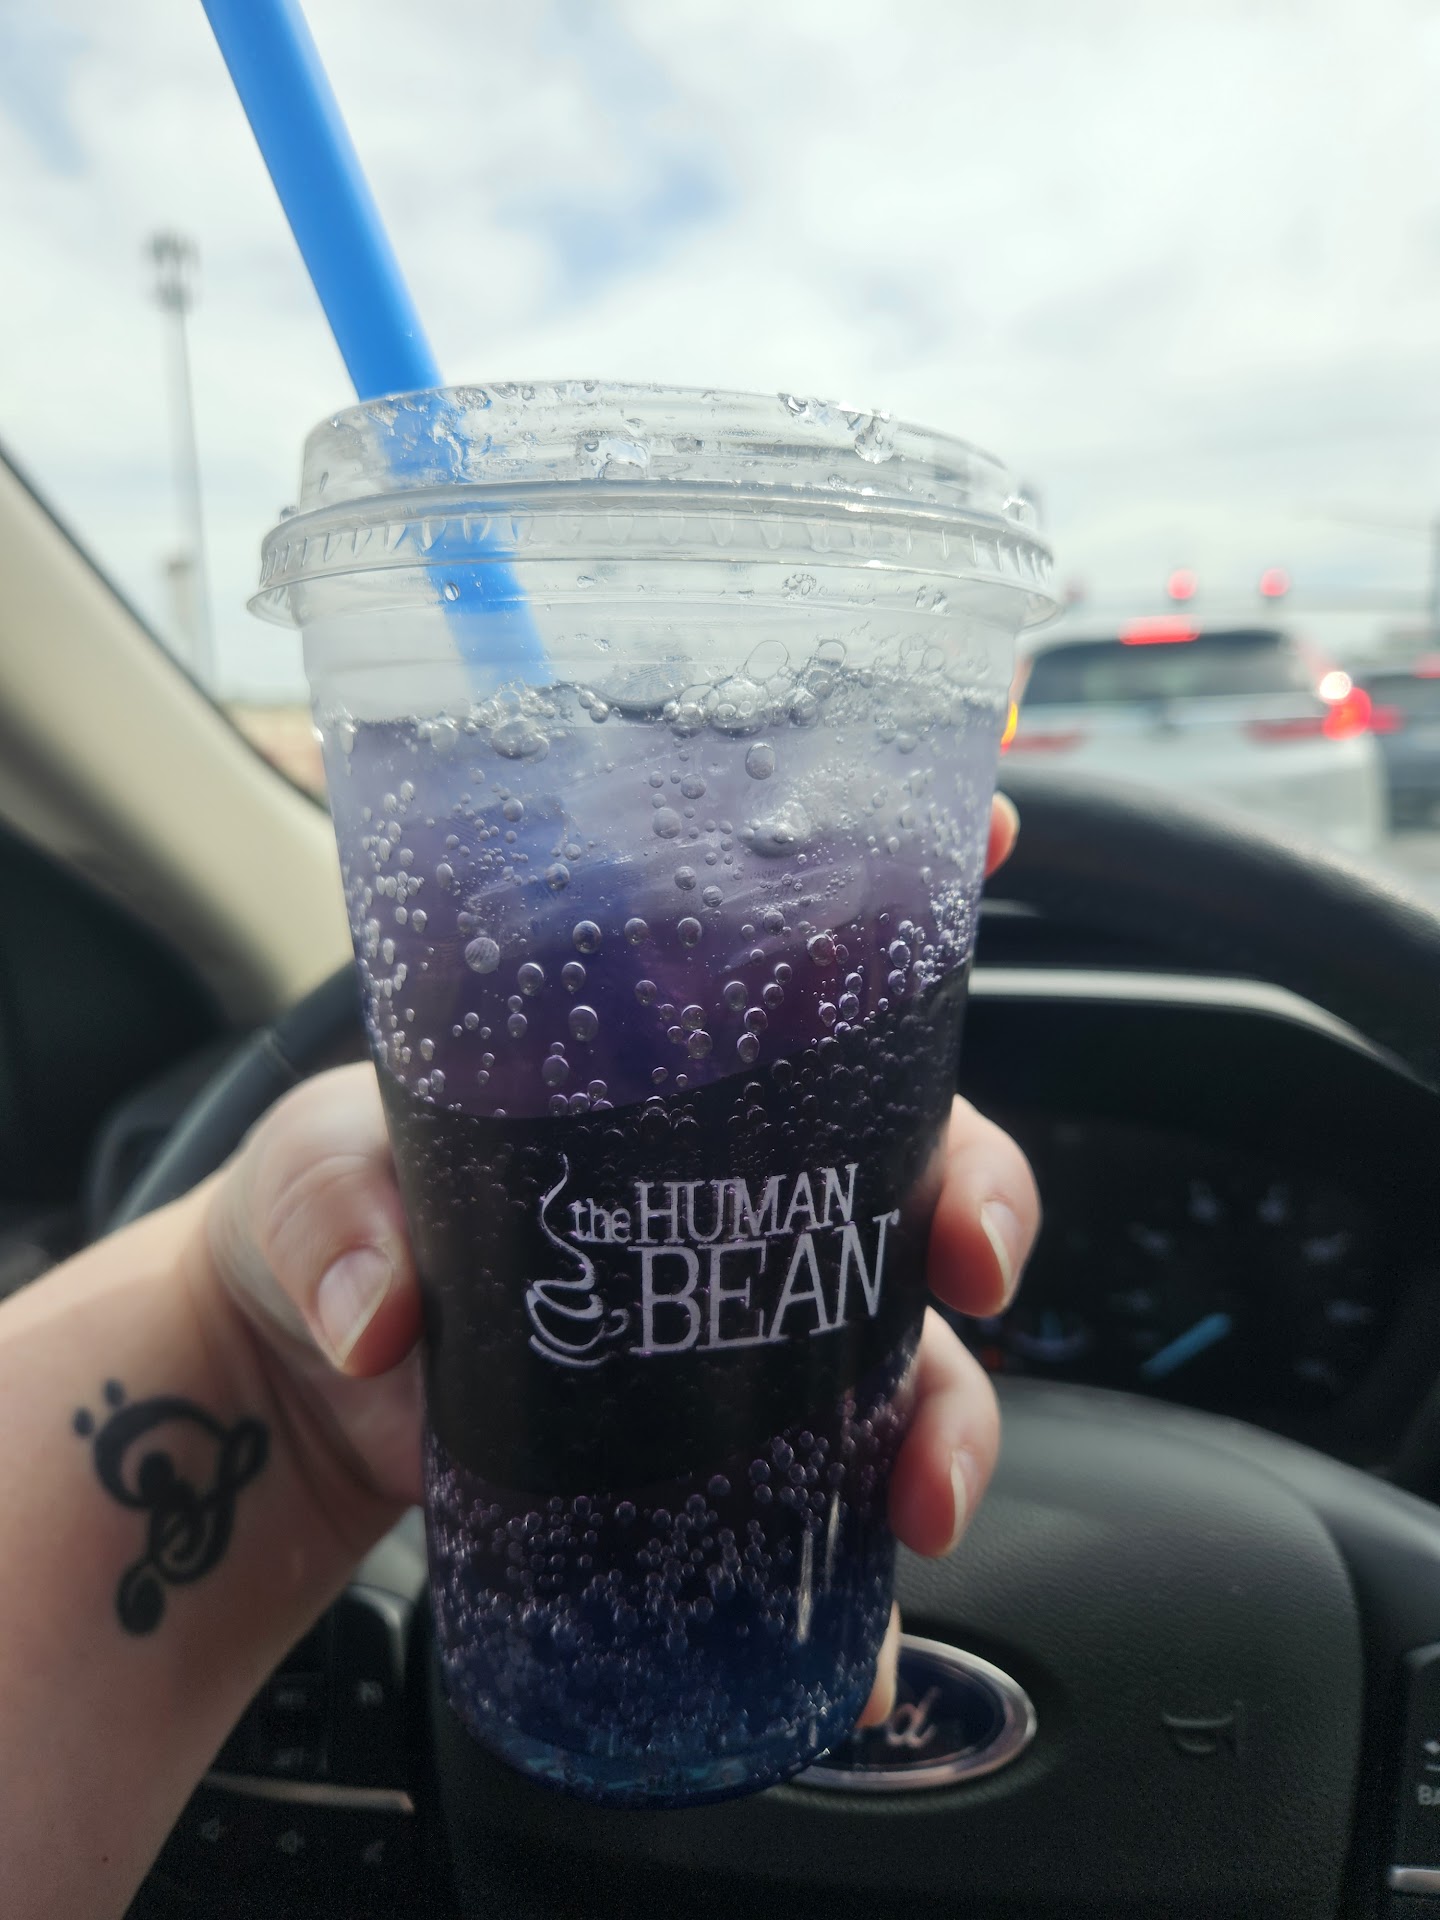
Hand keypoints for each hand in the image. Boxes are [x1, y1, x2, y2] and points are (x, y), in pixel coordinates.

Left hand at [202, 792, 1038, 1720]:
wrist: (303, 1388)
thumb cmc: (324, 1220)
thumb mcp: (312, 1174)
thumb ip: (337, 1211)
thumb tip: (383, 1312)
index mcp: (659, 1054)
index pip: (807, 943)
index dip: (916, 873)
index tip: (997, 821)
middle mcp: (737, 1159)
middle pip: (919, 1144)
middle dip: (983, 1187)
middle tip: (971, 1249)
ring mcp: (747, 1291)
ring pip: (913, 1321)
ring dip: (958, 1393)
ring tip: (925, 1482)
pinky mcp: (732, 1417)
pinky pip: (846, 1456)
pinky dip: (887, 1504)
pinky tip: (892, 1568)